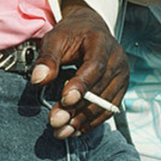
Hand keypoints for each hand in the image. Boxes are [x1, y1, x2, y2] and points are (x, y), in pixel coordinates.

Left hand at [33, 5, 128, 137]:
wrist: (89, 29)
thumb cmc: (71, 34)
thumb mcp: (55, 39)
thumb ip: (47, 58)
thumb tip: (38, 80)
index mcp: (101, 42)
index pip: (95, 66)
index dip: (82, 85)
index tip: (65, 100)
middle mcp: (117, 60)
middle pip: (100, 89)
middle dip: (77, 109)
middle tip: (56, 122)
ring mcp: (122, 76)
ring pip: (105, 104)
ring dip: (83, 120)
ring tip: (62, 131)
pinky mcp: (120, 89)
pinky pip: (108, 110)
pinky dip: (91, 122)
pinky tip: (75, 129)